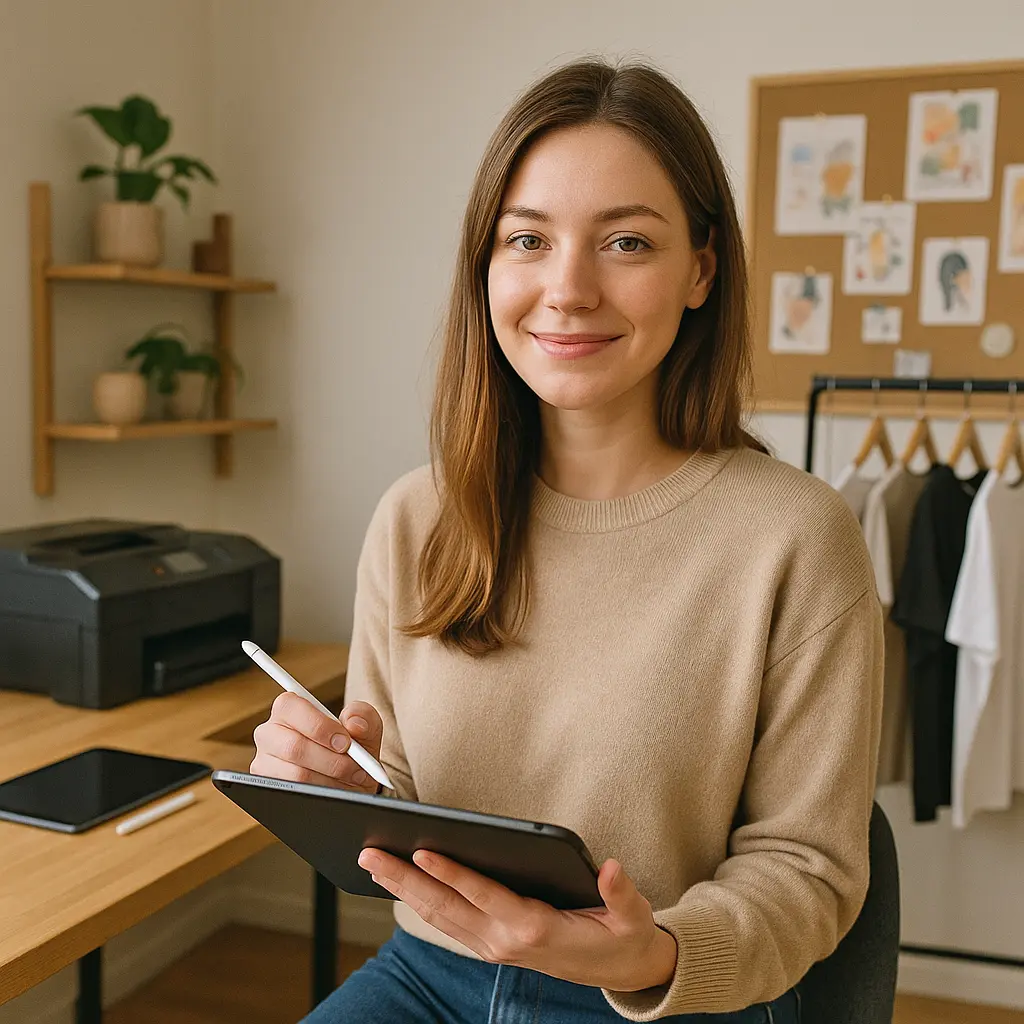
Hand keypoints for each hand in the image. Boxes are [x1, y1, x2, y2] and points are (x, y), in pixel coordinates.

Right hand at [251, 696, 382, 793]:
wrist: (349, 781)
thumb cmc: (351, 747)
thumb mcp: (364, 728)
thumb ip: (363, 716)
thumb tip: (353, 723)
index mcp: (289, 708)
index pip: (291, 708)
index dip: (320, 726)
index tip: (346, 743)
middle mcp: (269, 733)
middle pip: (294, 747)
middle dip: (332, 760)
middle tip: (357, 768)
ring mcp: (264, 762)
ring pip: (296, 775)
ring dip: (331, 780)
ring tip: (350, 780)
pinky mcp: (267, 788)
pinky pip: (295, 794)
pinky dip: (322, 795)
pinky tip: (335, 791)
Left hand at [357, 848, 677, 991]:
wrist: (621, 973)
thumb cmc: (623, 938)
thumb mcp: (632, 917)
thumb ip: (621, 894)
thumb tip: (612, 868)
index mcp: (534, 927)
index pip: (483, 895)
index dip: (452, 873)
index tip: (422, 851)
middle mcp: (505, 941)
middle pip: (445, 907)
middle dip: (404, 879)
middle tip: (369, 853)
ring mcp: (493, 947)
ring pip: (439, 916)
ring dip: (402, 890)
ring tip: (372, 862)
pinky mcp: (491, 945)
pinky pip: (447, 922)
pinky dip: (419, 902)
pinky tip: (401, 883)